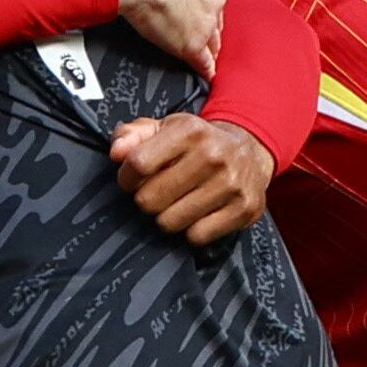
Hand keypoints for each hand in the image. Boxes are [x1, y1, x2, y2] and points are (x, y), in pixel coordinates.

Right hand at [107, 0, 223, 74]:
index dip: (205, 9)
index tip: (199, 14)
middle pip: (216, 21)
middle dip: (210, 30)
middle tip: (204, 38)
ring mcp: (205, 24)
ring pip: (213, 42)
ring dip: (210, 50)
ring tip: (206, 60)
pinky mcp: (193, 44)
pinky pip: (203, 62)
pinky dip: (205, 70)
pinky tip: (205, 75)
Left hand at [109, 113, 273, 243]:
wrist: (250, 153)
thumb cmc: (196, 144)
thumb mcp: (164, 130)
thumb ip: (131, 136)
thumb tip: (116, 153)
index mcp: (190, 130)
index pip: (137, 164)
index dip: (126, 177)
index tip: (132, 179)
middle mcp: (214, 155)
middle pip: (149, 200)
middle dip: (147, 199)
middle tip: (160, 191)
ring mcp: (232, 184)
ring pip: (170, 222)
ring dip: (168, 216)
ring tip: (179, 202)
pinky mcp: (244, 209)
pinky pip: (197, 236)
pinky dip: (193, 230)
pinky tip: (199, 213)